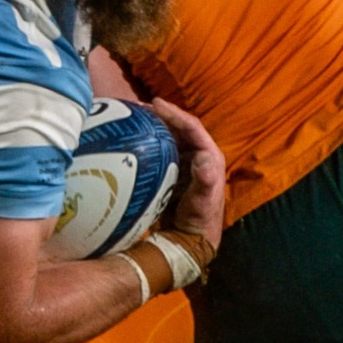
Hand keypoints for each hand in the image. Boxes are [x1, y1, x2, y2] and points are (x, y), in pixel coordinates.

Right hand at [146, 98, 224, 249]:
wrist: (190, 238)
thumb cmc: (199, 220)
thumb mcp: (202, 201)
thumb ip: (205, 180)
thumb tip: (204, 158)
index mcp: (209, 156)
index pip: (192, 127)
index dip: (175, 113)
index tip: (155, 104)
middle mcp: (198, 155)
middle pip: (178, 128)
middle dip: (160, 116)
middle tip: (138, 107)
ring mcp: (184, 162)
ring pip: (168, 137)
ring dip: (152, 127)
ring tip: (132, 117)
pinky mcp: (172, 170)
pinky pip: (159, 149)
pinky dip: (147, 142)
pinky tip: (132, 139)